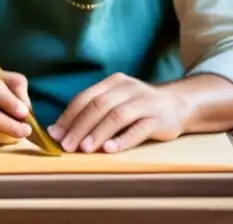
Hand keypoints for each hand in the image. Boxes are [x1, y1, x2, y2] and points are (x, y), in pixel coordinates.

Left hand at [48, 73, 184, 153]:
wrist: (176, 104)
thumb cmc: (138, 107)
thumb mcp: (116, 101)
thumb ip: (90, 112)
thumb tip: (57, 131)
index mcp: (113, 83)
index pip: (86, 97)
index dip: (69, 116)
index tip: (55, 134)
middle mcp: (128, 88)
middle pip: (99, 105)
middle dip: (80, 126)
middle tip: (67, 146)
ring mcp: (144, 102)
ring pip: (117, 116)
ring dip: (99, 133)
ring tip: (85, 149)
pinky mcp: (158, 118)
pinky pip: (138, 129)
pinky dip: (123, 140)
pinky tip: (110, 150)